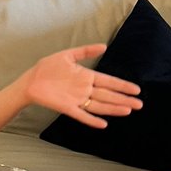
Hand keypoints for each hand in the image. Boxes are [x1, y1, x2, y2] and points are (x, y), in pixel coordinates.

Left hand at [24, 44, 141, 128]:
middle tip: (139, 104)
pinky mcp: (66, 107)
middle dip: (123, 99)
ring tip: (128, 111)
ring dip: (113, 108)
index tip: (136, 90)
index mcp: (86, 76)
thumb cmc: (47, 68)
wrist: (30, 81)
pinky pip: (81, 115)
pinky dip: (91, 120)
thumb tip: (104, 46)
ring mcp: (76, 99)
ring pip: (98, 105)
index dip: (122, 86)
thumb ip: (85, 51)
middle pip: (108, 95)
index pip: (108, 81)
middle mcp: (84, 89)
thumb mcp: (67, 56)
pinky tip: (103, 124)